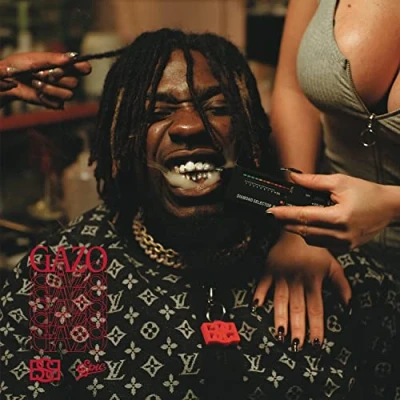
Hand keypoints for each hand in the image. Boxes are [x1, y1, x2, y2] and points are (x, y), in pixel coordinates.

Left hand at [0, 51, 90, 108]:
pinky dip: (45, 98)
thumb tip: (72, 57)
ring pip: (68, 94)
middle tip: (41, 73)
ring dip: (50, 89)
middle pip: (75, 82)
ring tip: (36, 83)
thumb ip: (55, 59)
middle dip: (56, 78)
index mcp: (64, 66)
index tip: (79, 67)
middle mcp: (66, 79)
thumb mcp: (36, 58)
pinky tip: (37, 93)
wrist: (8, 80)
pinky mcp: (55, 103)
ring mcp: (61, 92)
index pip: (84, 68)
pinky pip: (58, 103)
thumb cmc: (20, 65)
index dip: (83, 68)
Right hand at [253, 232, 350, 350]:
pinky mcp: (269, 269)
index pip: (316, 309)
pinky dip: (259, 294)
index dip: (316, 326)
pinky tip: (255, 306)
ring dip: (280, 317)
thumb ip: (342, 285)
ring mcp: (281, 275)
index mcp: (313, 280)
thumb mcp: (333, 264)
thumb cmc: (315, 248)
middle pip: (297, 308)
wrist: (296, 228)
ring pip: (281, 300)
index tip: (316, 343)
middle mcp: (297, 280)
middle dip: (297, 328)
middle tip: (296, 346)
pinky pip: (263, 284)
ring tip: (279, 334)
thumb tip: (349, 306)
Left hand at [268, 172, 395, 250]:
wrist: (389, 208)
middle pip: (303, 231)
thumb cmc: (368, 194)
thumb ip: (313, 181)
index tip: (270, 212)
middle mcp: (340, 234)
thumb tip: (293, 178)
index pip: (303, 216)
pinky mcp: (344, 249)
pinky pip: (319, 244)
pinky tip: (308, 224)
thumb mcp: (340, 182)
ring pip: (309, 239)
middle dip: (285, 222)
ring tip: (289, 217)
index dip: (283, 214)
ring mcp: (342, 244)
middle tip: (274, 214)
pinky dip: (310, 234)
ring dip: (297, 228)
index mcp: (339, 217)